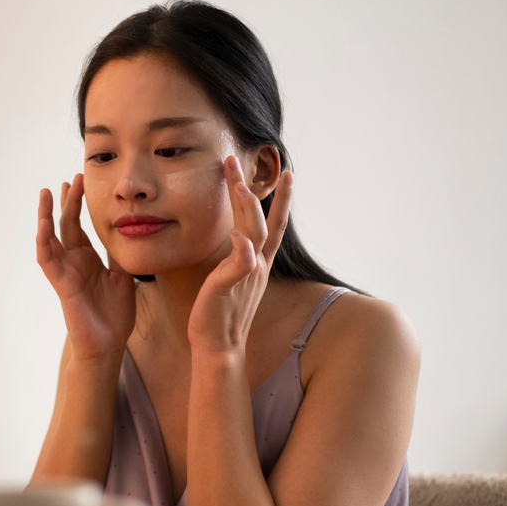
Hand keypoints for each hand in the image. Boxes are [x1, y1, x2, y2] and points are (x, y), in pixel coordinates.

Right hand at [37, 173, 136, 361]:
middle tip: (71, 178)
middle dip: (67, 201)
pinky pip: (48, 261)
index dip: (78, 204)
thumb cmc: (115, 314)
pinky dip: (44, 243)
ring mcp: (65, 272)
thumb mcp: (123, 275)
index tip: (81, 181)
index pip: (78, 225)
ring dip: (46, 216)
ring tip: (46, 193)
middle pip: (65, 225)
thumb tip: (126, 229)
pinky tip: (42, 226)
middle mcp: (73, 262)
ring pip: (50, 238)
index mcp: (88, 259)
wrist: (109, 343)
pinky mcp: (61, 285)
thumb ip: (119, 254)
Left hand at [188, 156, 291, 355]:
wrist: (218, 346)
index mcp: (258, 262)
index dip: (282, 199)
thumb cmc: (220, 312)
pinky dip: (242, 248)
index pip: (274, 225)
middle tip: (236, 159)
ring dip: (249, 210)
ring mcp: (247, 275)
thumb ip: (237, 257)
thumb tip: (237, 238)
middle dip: (251, 189)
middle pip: (262, 220)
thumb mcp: (233, 278)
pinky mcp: (232, 286)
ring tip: (240, 187)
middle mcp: (258, 265)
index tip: (288, 173)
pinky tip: (237, 234)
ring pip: (255, 235)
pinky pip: (241, 264)